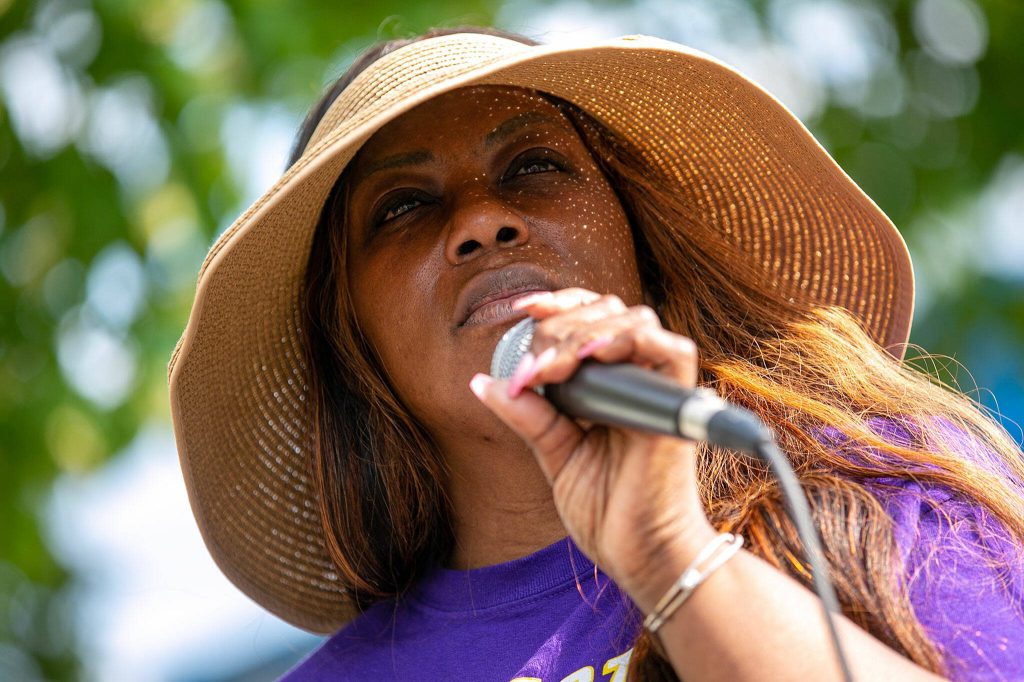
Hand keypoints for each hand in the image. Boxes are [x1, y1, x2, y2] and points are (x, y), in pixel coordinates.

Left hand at [469, 287, 717, 609]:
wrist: (638, 556)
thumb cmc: (606, 510)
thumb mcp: (554, 453)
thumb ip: (528, 414)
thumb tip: (485, 381)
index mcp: (611, 384)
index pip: (591, 318)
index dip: (560, 304)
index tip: (522, 309)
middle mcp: (638, 378)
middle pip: (607, 312)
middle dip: (560, 326)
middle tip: (534, 369)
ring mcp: (659, 389)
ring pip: (634, 320)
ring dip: (585, 332)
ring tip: (554, 367)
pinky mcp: (677, 406)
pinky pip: (673, 351)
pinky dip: (633, 341)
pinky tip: (593, 356)